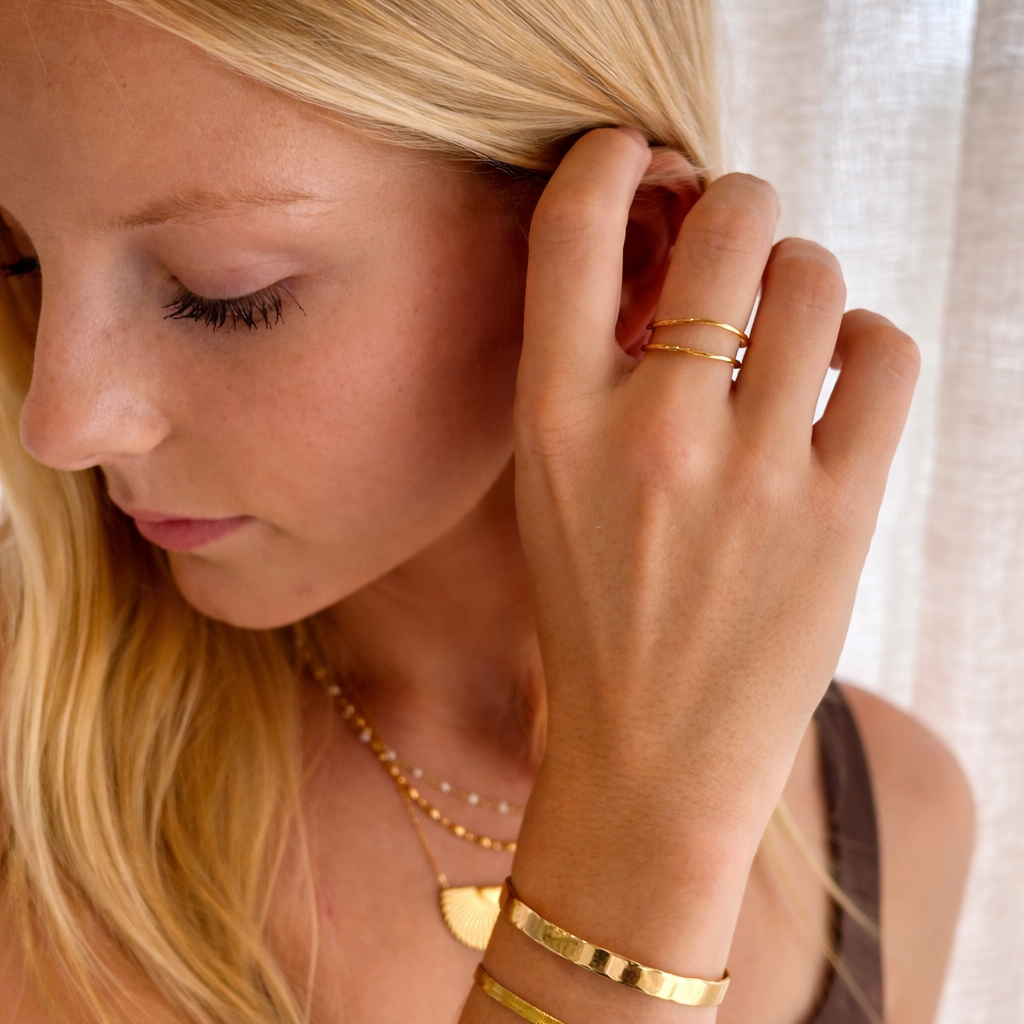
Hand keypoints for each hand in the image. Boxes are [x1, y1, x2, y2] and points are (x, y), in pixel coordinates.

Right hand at [504, 128, 917, 988]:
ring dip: (805, 274)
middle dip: (739, 205)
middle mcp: (649, 431)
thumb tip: (662, 264)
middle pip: (726, 223)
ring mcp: (749, 472)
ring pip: (815, 277)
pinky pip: (884, 354)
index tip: (636, 156)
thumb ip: (589, 375)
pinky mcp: (834, 513)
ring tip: (790, 319)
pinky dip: (867, 340)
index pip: (570, 230)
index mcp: (553, 422)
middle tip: (739, 234)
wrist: (649, 754)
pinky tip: (838, 370)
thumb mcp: (549, 489)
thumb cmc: (592, 614)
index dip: (608, 159)